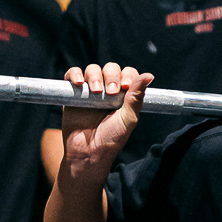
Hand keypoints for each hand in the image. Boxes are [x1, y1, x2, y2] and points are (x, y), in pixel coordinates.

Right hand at [60, 63, 152, 178]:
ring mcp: (89, 91)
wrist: (88, 152)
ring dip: (94, 75)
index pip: (128, 73)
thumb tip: (149, 75)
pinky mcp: (73, 93)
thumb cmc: (111, 139)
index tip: (126, 87)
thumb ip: (136, 97)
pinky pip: (72, 75)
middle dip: (112, 76)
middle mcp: (107, 90)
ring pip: (92, 69)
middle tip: (111, 91)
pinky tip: (78, 82)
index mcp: (124, 95)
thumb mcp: (128, 119)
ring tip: (96, 91)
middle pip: (110, 68)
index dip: (128, 75)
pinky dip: (74, 74)